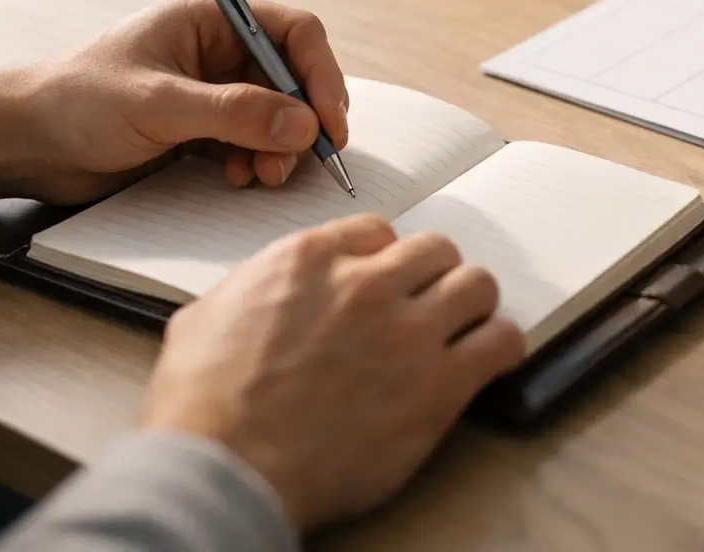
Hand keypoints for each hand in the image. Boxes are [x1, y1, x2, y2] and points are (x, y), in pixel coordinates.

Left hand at [0, 0, 349, 203]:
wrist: (26, 144)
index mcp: (210, 19)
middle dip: (302, 119)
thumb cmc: (75, 102)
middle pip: (292, 77)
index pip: (294, 33)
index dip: (320, 75)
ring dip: (281, 146)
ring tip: (264, 174)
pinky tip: (237, 175)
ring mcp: (211, 88)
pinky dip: (256, 159)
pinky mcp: (202, 125)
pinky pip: (253, 139)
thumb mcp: (160, 104)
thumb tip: (304, 123)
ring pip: (278, 113)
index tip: (329, 121)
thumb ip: (235, 112)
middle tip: (303, 157)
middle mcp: (218, 49)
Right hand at [143, 213, 526, 531]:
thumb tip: (256, 298)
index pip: (376, 231)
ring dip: (473, 305)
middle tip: (427, 306)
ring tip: (465, 329)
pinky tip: (494, 360)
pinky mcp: (440, 384)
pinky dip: (503, 347)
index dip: (382, 260)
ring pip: (476, 284)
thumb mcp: (201, 322)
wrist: (222, 472)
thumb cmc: (200, 411)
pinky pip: (502, 341)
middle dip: (433, 276)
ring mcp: (409, 331)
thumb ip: (246, 293)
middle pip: (435, 251)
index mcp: (309, 260)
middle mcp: (366, 284)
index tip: (383, 283)